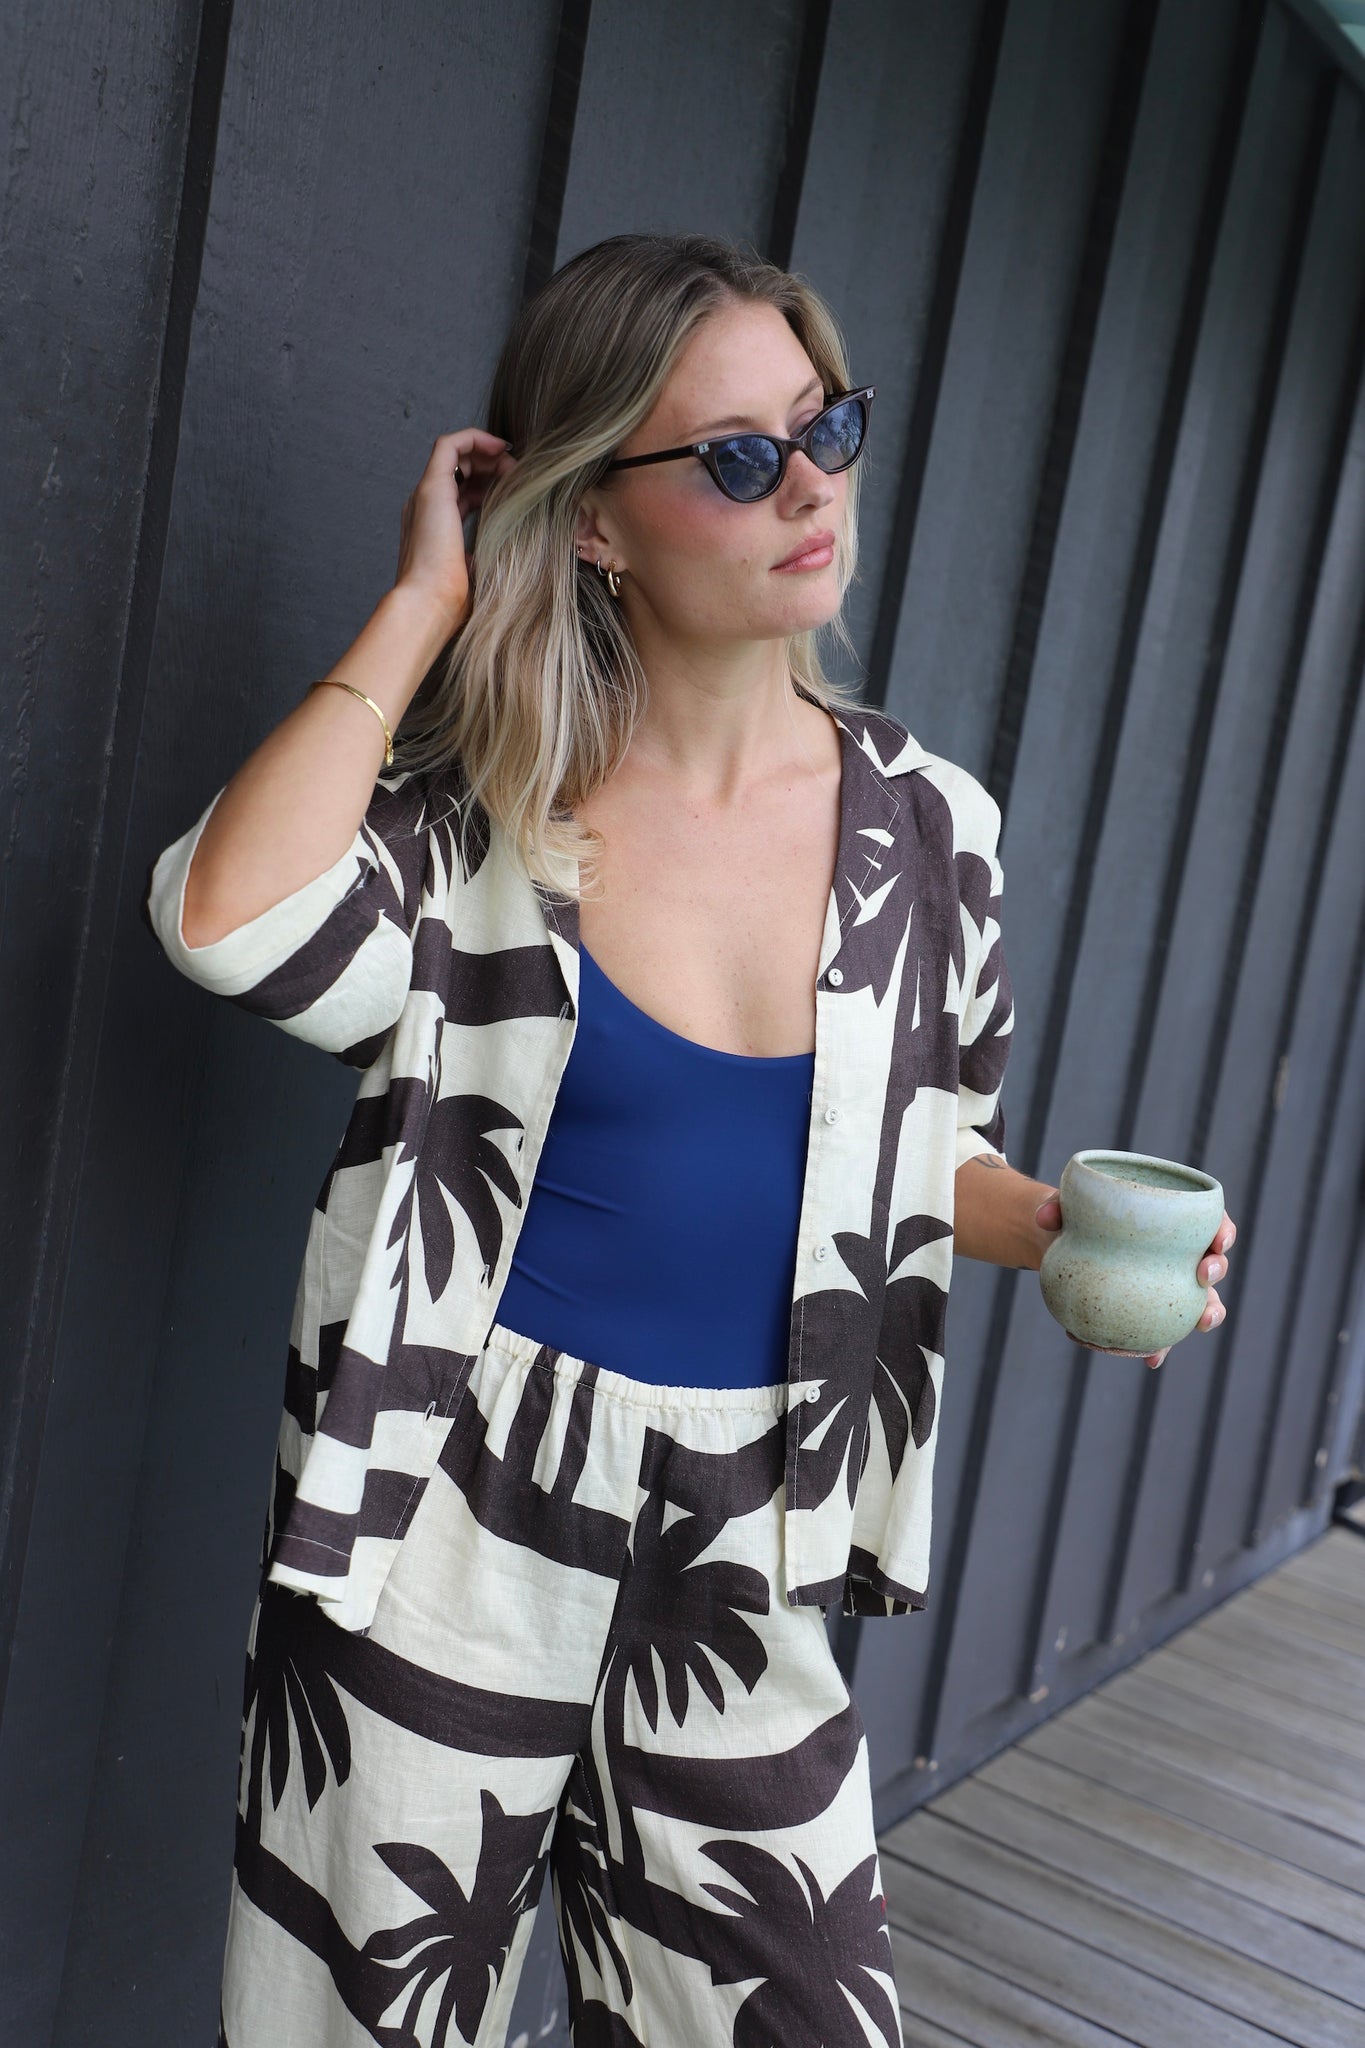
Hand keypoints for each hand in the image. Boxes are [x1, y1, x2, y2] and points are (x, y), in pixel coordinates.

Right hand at [395, 428, 517, 631]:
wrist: (428, 605)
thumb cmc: (451, 601)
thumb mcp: (478, 574)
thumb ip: (488, 558)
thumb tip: (511, 555)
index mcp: (434, 527)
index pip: (464, 494)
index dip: (492, 486)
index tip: (517, 491)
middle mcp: (426, 507)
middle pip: (461, 470)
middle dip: (493, 466)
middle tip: (520, 476)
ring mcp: (426, 495)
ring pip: (455, 453)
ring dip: (488, 452)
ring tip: (513, 464)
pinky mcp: (431, 488)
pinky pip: (450, 444)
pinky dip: (475, 438)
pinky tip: (500, 447)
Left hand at [1032, 1193, 1237, 1371]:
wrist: (1062, 1246)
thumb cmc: (1077, 1217)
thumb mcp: (1067, 1206)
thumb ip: (1057, 1206)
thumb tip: (1046, 1217)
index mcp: (1173, 1221)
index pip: (1211, 1221)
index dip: (1222, 1231)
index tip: (1218, 1240)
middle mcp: (1179, 1253)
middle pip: (1212, 1262)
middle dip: (1216, 1269)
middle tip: (1203, 1275)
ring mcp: (1168, 1285)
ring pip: (1200, 1301)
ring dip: (1208, 1313)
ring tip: (1201, 1322)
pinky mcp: (1150, 1310)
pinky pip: (1163, 1331)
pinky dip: (1162, 1345)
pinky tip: (1153, 1357)